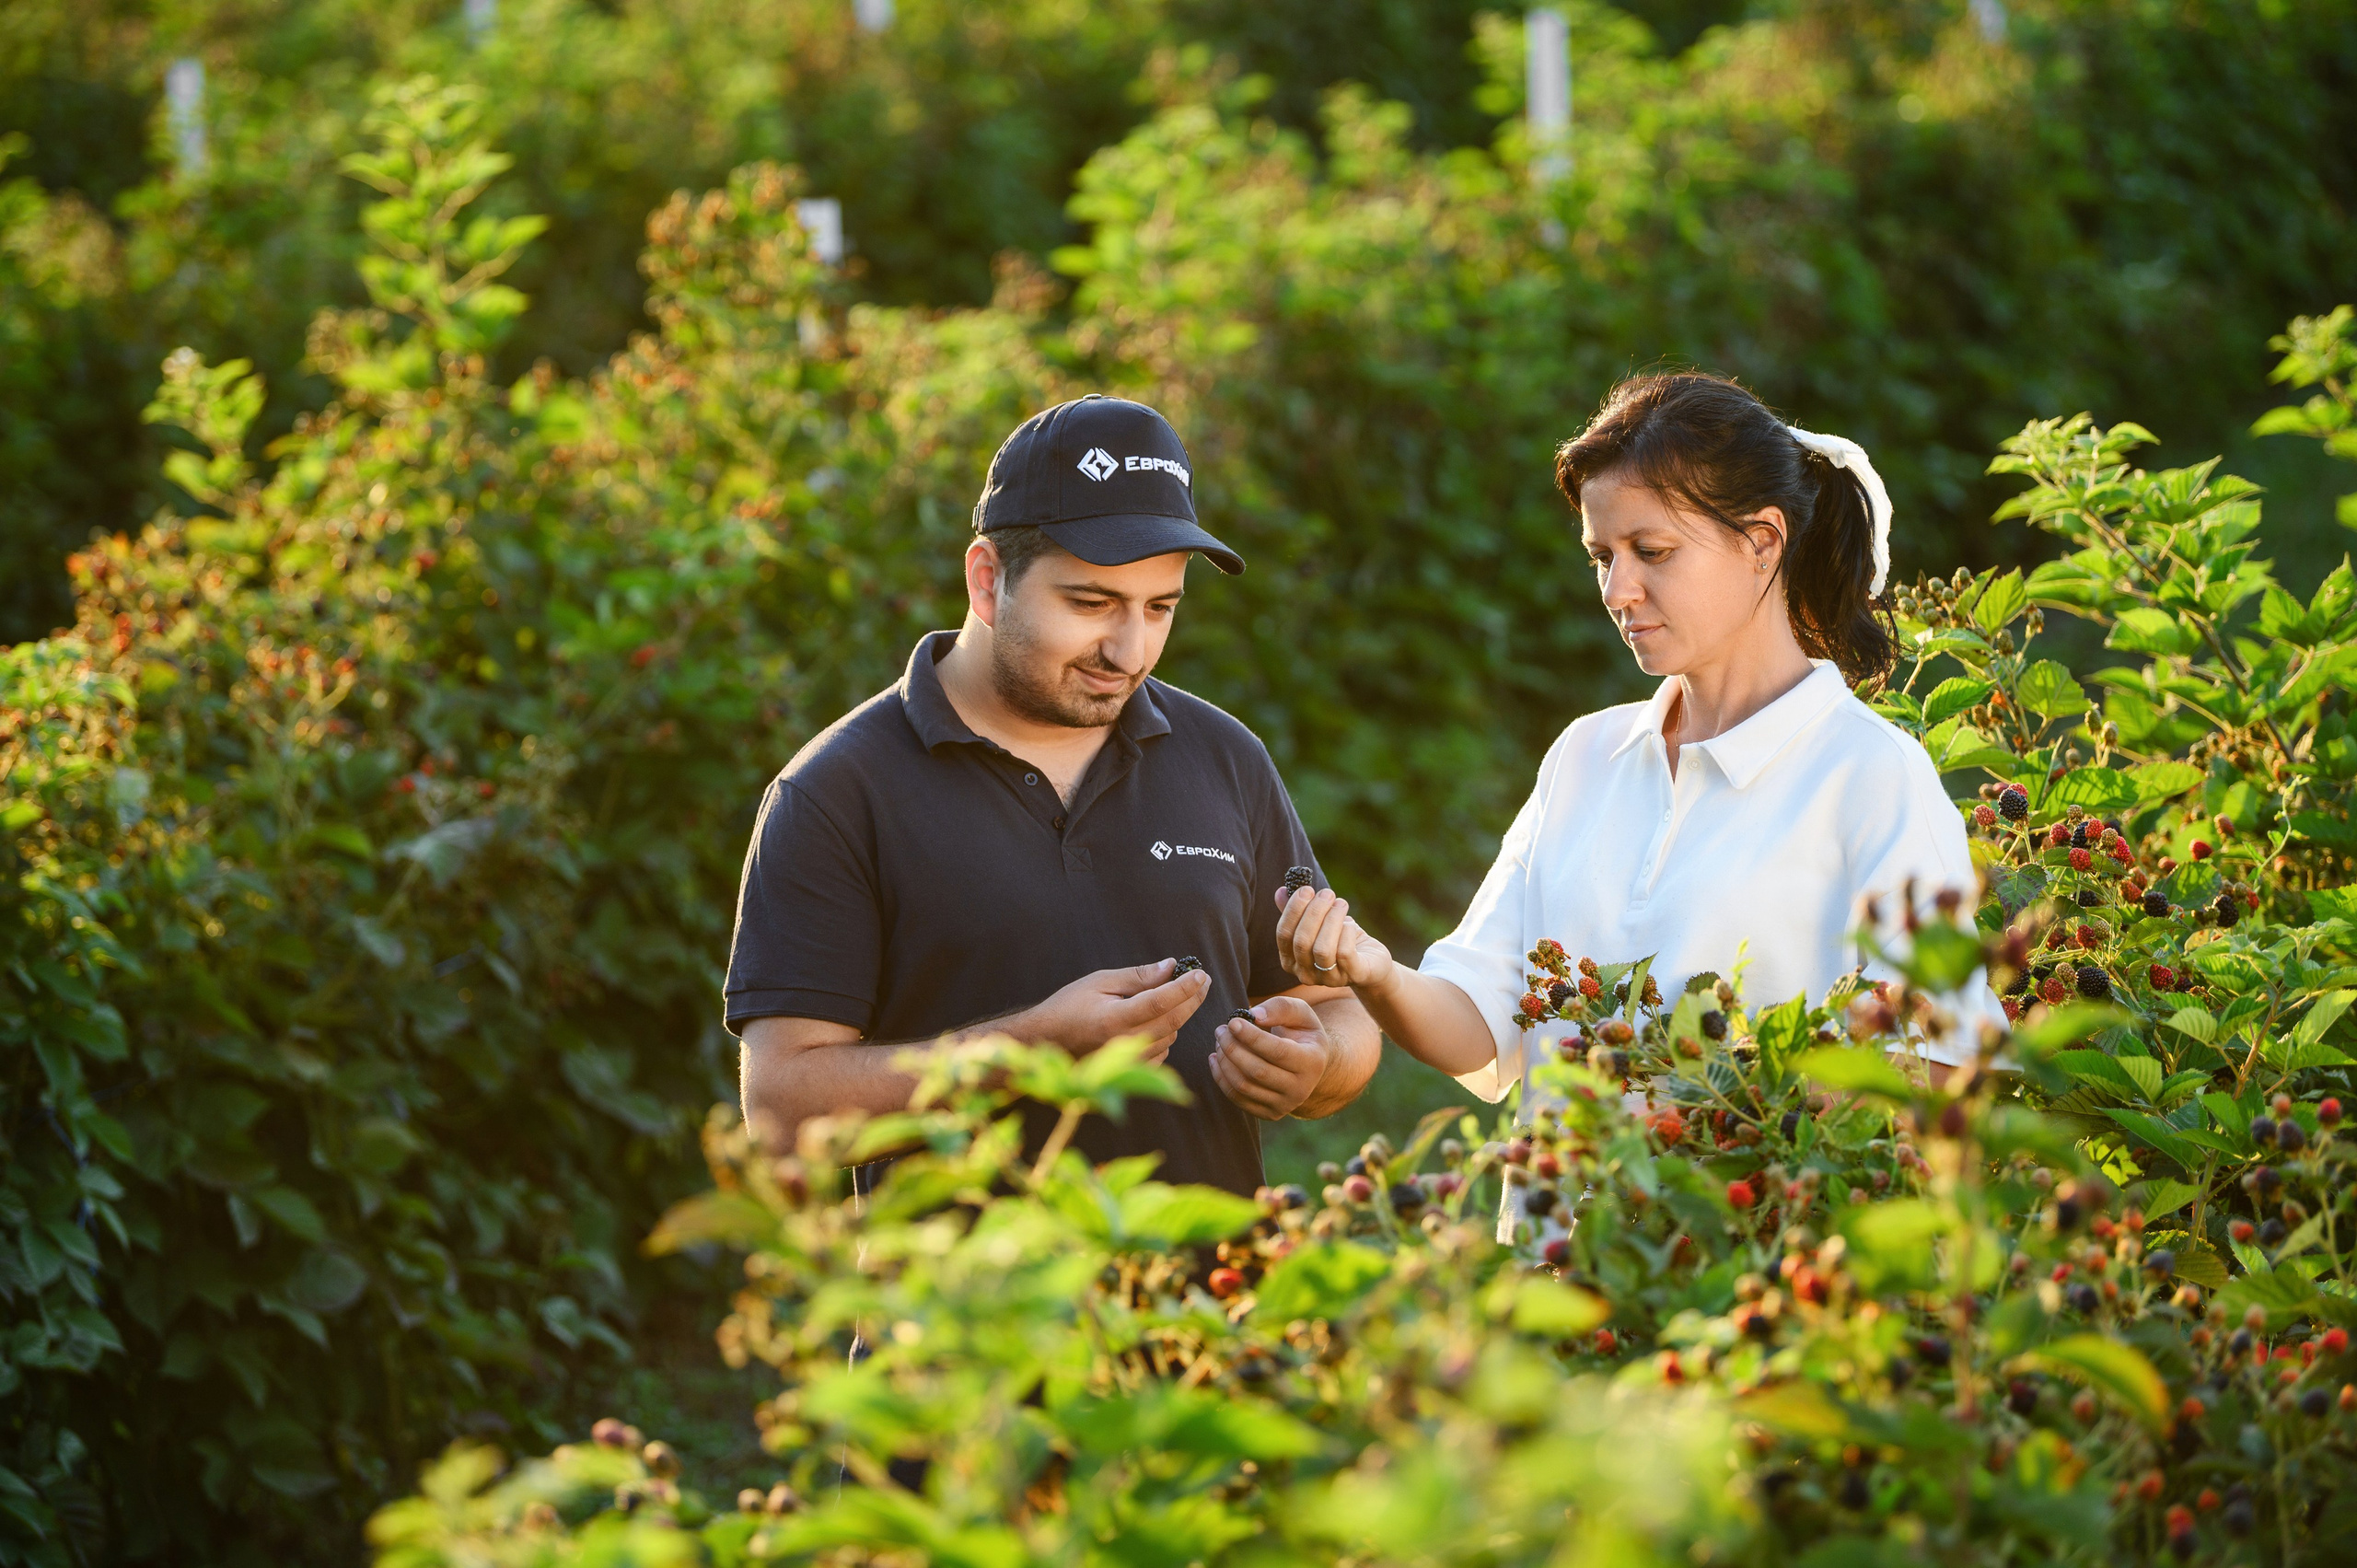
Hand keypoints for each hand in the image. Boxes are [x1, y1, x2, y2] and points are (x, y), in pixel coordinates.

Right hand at [1008, 959, 1210, 1062]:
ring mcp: (1128, 1061)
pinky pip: (1162, 1052)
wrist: (1045, 1042)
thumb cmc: (1069, 1006)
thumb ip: (1137, 977)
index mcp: (1115, 1019)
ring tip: (1176, 996)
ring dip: (1178, 1016)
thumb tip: (1170, 967)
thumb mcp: (1100, 981)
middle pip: (1173, 1021)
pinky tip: (1157, 1021)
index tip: (1201, 974)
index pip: (1161, 1001)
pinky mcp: (1129, 1071)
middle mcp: (1124, 1043)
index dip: (1185, 987)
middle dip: (1193, 999)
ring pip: (1170, 1036)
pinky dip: (1166, 1034)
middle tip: (1203, 981)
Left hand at [1209, 995, 1333, 1118]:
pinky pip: (1237, 1098)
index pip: (1277, 1052)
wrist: (1308, 1064)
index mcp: (1312, 1062)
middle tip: (1220, 1030)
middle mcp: (1301, 1089)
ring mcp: (1284, 1105)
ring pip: (1243, 1086)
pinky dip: (1220, 1077)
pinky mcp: (1268, 1113)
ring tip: (1219, 1041)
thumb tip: (1254, 1015)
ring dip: (1224, 1061)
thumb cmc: (1300, 1032)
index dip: (1252, 1037)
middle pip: (1257, 1072)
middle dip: (1232, 1048)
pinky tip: (1215, 1058)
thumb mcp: (1300, 1013)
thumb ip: (1280, 1008)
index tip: (1232, 1022)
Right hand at [1273, 886, 1395, 992]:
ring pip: (1322, 949)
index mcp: (1290, 961)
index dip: (1293, 910)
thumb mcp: (1318, 925)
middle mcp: (1305, 974)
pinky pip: (1345, 953)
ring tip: (1341, 904)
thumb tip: (1280, 891)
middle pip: (1301, 942)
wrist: (1371, 962)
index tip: (1306, 889)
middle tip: (1327, 893)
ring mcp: (1329, 978)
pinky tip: (1350, 923)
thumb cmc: (1340, 940)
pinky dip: (1347, 932)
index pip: (1283, 935)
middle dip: (1314, 912)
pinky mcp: (1354, 975)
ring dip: (1332, 920)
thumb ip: (1298, 911)